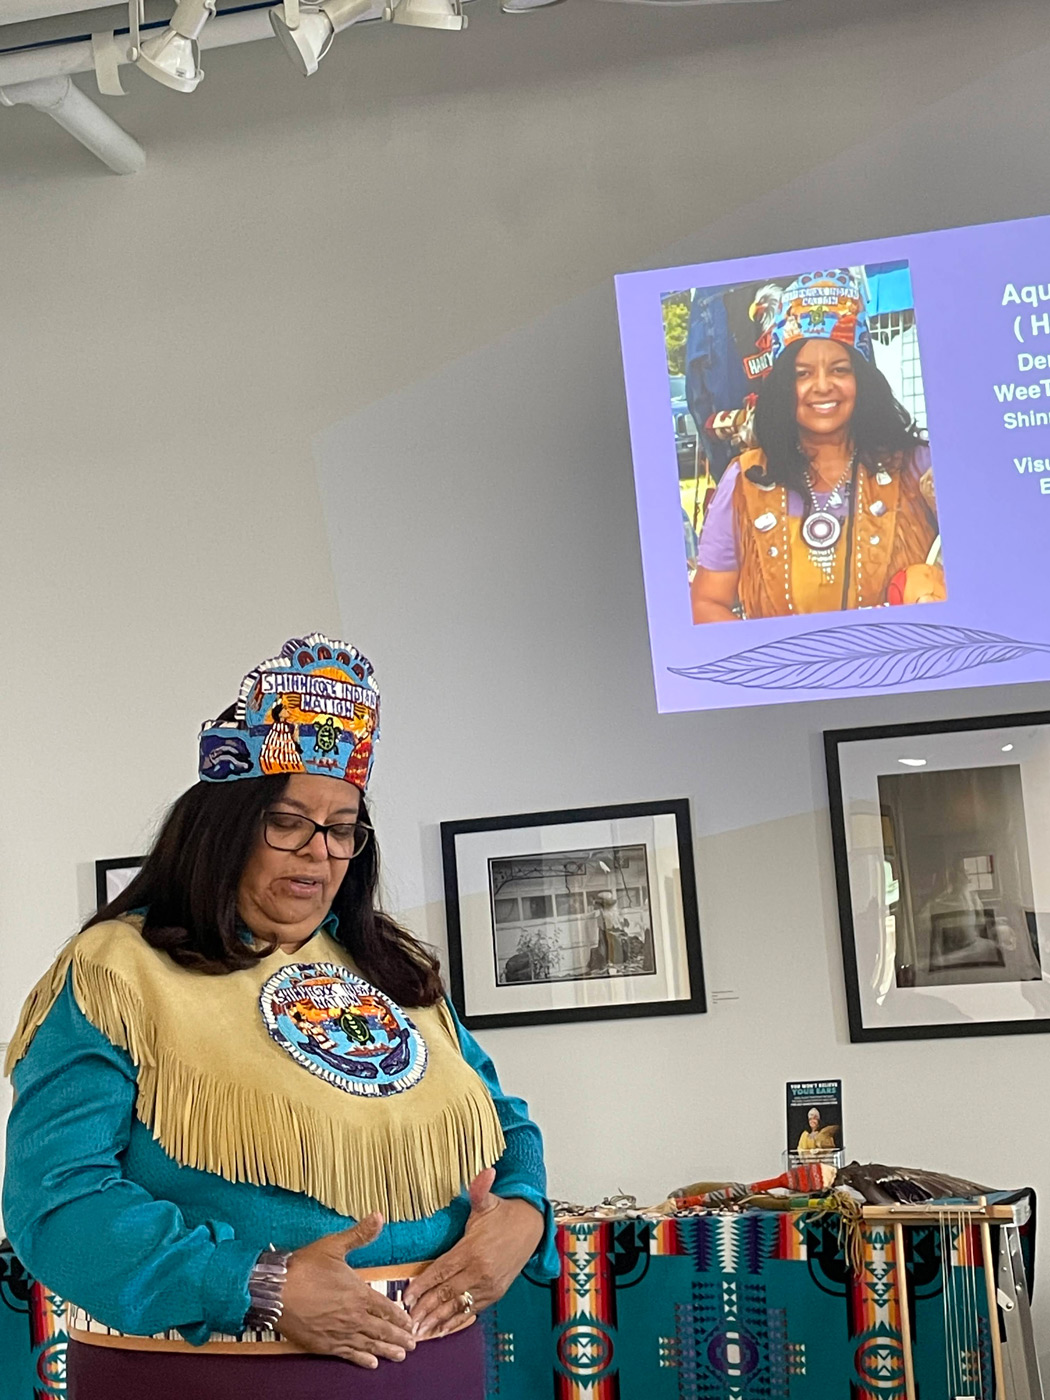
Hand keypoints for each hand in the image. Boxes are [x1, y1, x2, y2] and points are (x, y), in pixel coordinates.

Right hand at [278, 1213, 416, 1367]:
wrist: (275, 1291)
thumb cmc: (304, 1268)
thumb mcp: (334, 1246)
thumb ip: (359, 1234)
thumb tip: (379, 1216)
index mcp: (358, 1293)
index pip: (386, 1307)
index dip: (400, 1316)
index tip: (410, 1322)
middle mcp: (353, 1316)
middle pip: (382, 1330)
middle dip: (399, 1337)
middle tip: (413, 1344)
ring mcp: (339, 1332)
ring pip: (369, 1344)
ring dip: (387, 1350)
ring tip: (400, 1355)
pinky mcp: (324, 1344)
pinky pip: (349, 1354)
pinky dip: (362, 1359)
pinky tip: (371, 1363)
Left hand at [402, 1169, 543, 1340]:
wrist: (531, 1228)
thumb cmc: (503, 1214)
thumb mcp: (488, 1201)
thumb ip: (479, 1189)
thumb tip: (485, 1171)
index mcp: (473, 1249)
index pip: (442, 1271)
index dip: (423, 1285)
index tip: (406, 1297)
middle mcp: (480, 1271)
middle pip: (446, 1293)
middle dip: (425, 1309)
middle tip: (406, 1321)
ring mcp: (489, 1285)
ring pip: (457, 1306)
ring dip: (437, 1320)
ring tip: (419, 1332)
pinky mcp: (496, 1294)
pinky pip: (472, 1311)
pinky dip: (455, 1322)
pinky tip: (441, 1330)